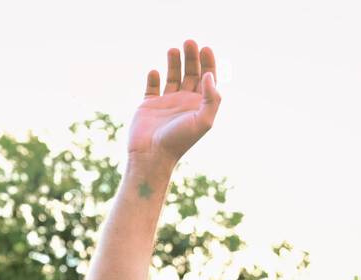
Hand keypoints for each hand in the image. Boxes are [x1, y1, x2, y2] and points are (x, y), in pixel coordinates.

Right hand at [128, 40, 220, 170]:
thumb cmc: (179, 141)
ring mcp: (166, 102)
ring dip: (174, 62)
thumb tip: (208, 75)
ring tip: (172, 49)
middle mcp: (184, 101)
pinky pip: (151, 87)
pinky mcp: (148, 106)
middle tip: (189, 42)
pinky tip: (154, 72)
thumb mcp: (203, 120)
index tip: (205, 48)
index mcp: (199, 104)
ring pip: (172, 76)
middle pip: (191, 72)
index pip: (207, 77)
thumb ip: (212, 97)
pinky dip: (153, 78)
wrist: (152, 156)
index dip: (208, 61)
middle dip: (191, 56)